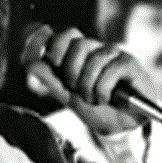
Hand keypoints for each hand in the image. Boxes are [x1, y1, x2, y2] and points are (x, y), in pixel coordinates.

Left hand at [27, 27, 158, 134]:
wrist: (122, 126)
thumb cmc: (97, 110)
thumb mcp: (70, 98)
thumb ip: (52, 82)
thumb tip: (31, 65)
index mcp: (81, 56)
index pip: (67, 36)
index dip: (57, 44)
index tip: (54, 62)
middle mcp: (97, 51)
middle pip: (79, 44)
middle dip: (72, 71)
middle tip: (77, 90)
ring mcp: (114, 56)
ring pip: (94, 58)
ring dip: (89, 85)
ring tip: (94, 99)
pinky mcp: (130, 63)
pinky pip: (112, 68)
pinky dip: (104, 89)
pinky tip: (106, 98)